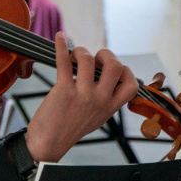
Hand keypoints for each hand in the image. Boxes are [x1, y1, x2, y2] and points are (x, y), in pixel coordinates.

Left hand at [26, 32, 137, 161]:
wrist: (48, 143)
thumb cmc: (70, 128)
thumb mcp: (96, 117)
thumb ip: (104, 99)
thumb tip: (104, 75)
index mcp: (110, 107)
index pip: (132, 85)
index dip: (126, 71)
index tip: (112, 68)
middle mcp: (100, 100)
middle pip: (115, 66)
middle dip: (106, 54)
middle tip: (94, 59)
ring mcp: (82, 95)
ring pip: (88, 60)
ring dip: (81, 52)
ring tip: (74, 56)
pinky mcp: (63, 91)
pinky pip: (64, 62)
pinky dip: (61, 46)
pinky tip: (60, 37)